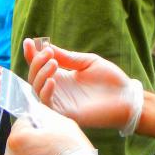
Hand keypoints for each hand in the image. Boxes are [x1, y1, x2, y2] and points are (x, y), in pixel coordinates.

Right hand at [23, 39, 141, 131]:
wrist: (126, 97)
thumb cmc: (110, 80)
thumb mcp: (86, 62)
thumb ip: (66, 57)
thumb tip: (45, 46)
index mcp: (62, 76)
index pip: (40, 65)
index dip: (32, 54)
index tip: (29, 41)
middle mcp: (57, 89)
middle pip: (34, 77)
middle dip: (36, 62)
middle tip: (48, 53)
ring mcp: (60, 101)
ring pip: (36, 90)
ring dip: (40, 75)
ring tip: (53, 63)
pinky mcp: (65, 113)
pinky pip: (46, 105)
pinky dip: (45, 92)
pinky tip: (53, 81)